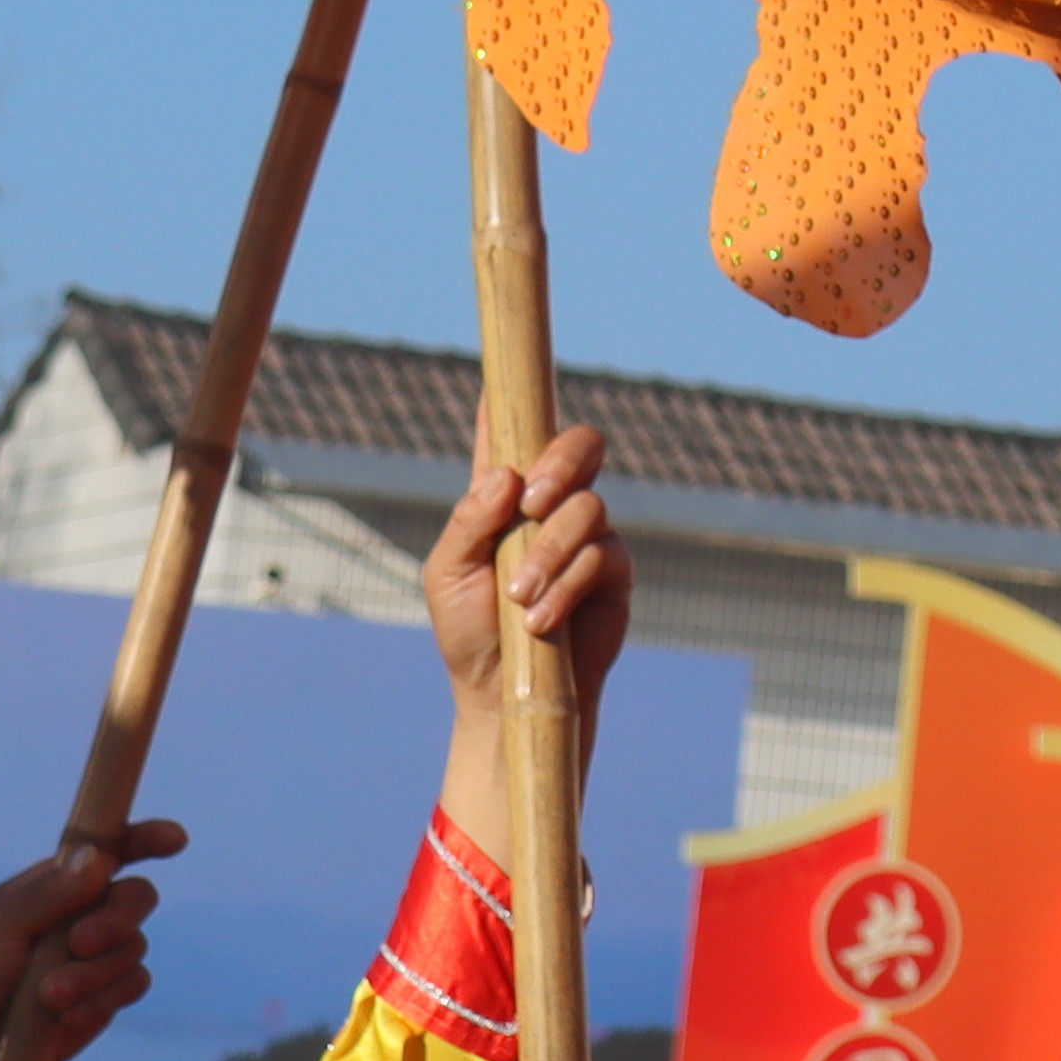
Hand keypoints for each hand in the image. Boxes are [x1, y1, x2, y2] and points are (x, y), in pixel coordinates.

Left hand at [0, 825, 181, 1060]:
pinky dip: (100, 1000)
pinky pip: (131, 986)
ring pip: (134, 947)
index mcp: (57, 885)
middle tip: (79, 943)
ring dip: (93, 973)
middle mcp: (86, 914)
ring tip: (48, 996)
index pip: (112, 850)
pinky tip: (65, 1016)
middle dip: (115, 920)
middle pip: (136, 897)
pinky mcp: (106, 994)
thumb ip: (48, 894)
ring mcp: (99, 956)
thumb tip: (99, 857)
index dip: (146, 839)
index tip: (175, 841)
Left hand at [427, 427, 631, 718]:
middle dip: (560, 463)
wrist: (505, 694)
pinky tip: (541, 619)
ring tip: (522, 599)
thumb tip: (506, 476)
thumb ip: (468, 521)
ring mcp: (588, 536)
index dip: (511, 398)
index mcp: (503, 497)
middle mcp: (551, 505)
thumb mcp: (447, 574)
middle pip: (579, 444)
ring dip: (549, 553)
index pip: (510, 434)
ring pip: (588, 508)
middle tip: (531, 501)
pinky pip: (604, 556)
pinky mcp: (614, 572)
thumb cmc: (468, 631)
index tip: (505, 366)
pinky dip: (566, 586)